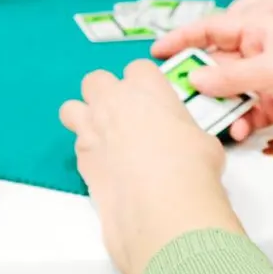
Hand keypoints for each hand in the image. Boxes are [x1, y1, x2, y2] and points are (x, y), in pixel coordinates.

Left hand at [59, 61, 240, 273]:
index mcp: (146, 87)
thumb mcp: (201, 139)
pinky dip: (88, 152)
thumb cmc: (191, 166)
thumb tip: (183, 143)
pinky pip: (77, 145)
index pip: (137, 69)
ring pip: (71, 108)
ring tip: (104, 138)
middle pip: (96, 80)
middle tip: (124, 115)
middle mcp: (112, 101)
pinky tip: (107, 169)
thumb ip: (183, 130)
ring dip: (85, 118)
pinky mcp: (81, 159)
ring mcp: (91, 128)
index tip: (153, 101)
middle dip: (105, 93)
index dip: (144, 85)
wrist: (162, 204)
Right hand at [149, 13, 272, 142]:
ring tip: (203, 118)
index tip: (157, 51)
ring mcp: (268, 80)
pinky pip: (246, 113)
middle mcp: (261, 52)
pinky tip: (237, 130)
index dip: (184, 38)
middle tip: (172, 95)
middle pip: (216, 63)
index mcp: (261, 28)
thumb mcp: (272, 67)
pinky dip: (238, 121)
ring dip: (217, 106)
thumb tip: (196, 80)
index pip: (213, 28)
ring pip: (228, 92)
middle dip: (196, 79)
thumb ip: (232, 75)